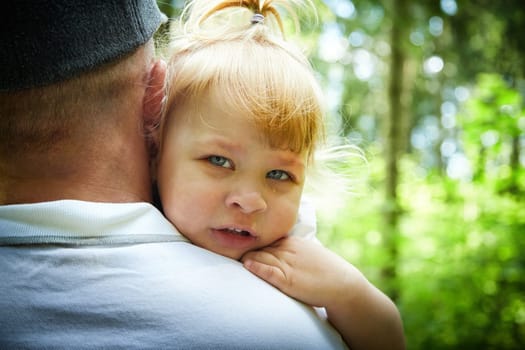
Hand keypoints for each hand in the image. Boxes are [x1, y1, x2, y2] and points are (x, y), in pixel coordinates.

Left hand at [241, 236, 360, 307]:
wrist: (342, 284)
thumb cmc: (324, 270)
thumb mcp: (306, 251)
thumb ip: (289, 249)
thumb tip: (274, 251)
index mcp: (291, 242)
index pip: (264, 240)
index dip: (250, 244)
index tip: (237, 246)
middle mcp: (287, 250)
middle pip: (258, 247)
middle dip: (244, 250)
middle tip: (228, 253)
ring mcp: (288, 264)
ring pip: (260, 256)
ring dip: (246, 259)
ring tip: (231, 261)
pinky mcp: (289, 280)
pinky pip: (269, 271)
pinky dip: (257, 268)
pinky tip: (248, 265)